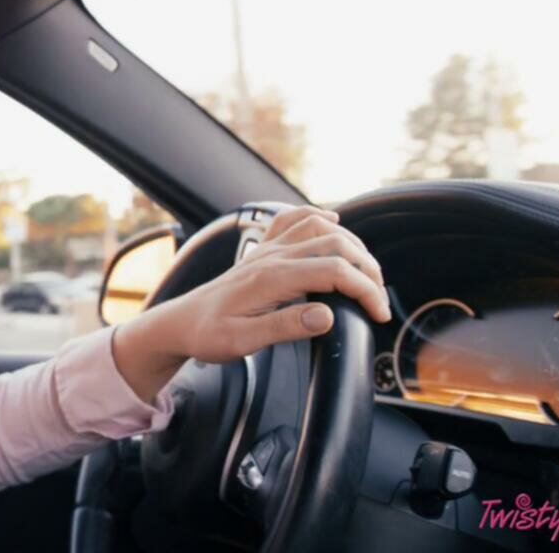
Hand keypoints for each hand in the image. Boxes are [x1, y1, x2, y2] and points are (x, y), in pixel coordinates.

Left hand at [113, 205, 390, 400]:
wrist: (179, 323)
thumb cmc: (209, 335)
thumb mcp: (244, 342)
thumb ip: (285, 327)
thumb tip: (326, 315)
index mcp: (271, 278)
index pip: (335, 272)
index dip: (366, 290)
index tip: (380, 314)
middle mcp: (272, 256)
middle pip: (336, 244)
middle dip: (368, 268)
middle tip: (378, 298)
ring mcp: (266, 249)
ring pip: (320, 227)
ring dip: (351, 243)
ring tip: (367, 271)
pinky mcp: (261, 249)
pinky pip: (292, 219)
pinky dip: (317, 216)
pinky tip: (332, 221)